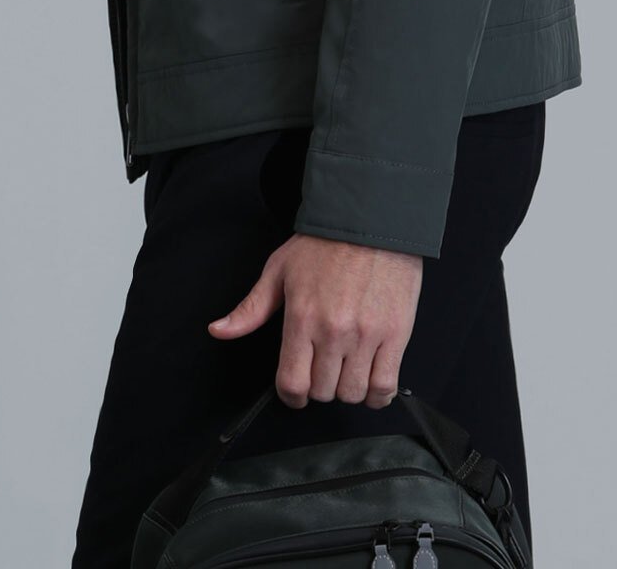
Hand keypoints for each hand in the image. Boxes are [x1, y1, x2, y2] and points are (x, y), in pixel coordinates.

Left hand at [207, 232, 422, 407]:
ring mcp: (367, 334)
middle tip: (322, 370)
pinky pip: (386, 385)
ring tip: (346, 372)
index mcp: (302, 317)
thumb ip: (251, 308)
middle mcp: (334, 331)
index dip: (291, 396)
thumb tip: (219, 330)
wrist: (371, 219)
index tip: (295, 392)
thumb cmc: (324, 244)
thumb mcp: (279, 269)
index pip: (292, 384)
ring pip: (353, 392)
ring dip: (346, 390)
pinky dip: (377, 395)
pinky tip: (371, 382)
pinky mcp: (396, 334)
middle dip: (319, 387)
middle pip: (323, 392)